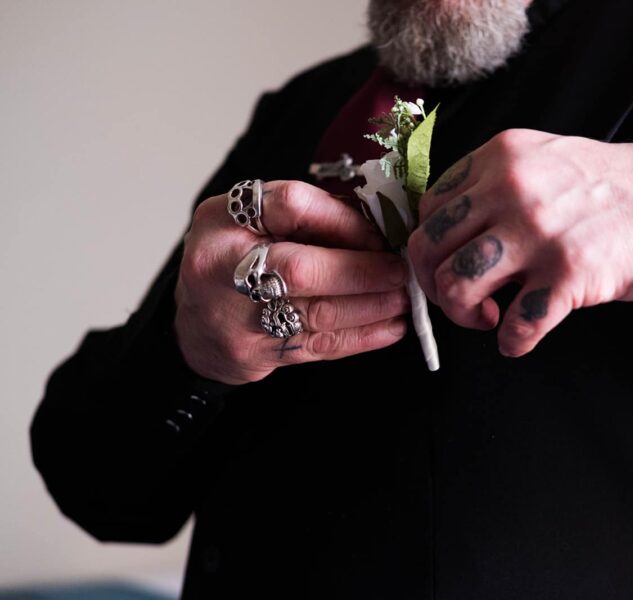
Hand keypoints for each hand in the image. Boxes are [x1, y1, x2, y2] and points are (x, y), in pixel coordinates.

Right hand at [175, 181, 410, 384]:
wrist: (196, 326)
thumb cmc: (236, 263)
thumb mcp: (256, 223)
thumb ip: (310, 218)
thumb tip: (381, 225)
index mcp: (225, 218)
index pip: (294, 206)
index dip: (347, 220)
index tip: (381, 233)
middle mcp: (223, 265)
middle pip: (303, 267)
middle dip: (363, 271)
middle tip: (400, 271)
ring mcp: (236, 314)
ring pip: (318, 311)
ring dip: (372, 306)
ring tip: (404, 298)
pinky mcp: (254, 352)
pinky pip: (319, 345)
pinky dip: (362, 336)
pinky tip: (391, 327)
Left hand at [407, 129, 632, 357]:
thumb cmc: (596, 186)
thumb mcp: (536, 160)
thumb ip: (488, 185)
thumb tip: (445, 239)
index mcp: (497, 158)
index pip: (429, 209)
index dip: (431, 247)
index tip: (447, 265)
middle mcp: (510, 190)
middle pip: (430, 248)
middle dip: (434, 286)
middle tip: (461, 299)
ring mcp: (538, 233)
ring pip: (457, 284)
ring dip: (463, 315)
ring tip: (488, 316)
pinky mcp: (569, 274)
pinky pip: (517, 324)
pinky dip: (511, 342)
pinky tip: (518, 339)